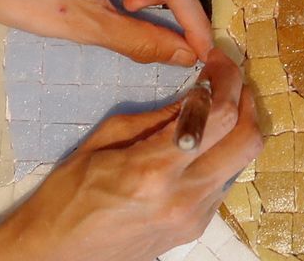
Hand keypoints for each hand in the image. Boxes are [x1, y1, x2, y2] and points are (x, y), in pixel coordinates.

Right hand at [0, 51, 262, 260]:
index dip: (227, 79)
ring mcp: (193, 218)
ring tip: (215, 109)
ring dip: (236, 130)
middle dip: (246, 101)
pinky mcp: (194, 229)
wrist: (55, 253)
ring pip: (241, 162)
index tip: (216, 62)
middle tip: (228, 82)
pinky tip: (197, 147)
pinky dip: (220, 157)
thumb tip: (195, 94)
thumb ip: (155, 118)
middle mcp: (182, 197)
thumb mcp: (103, 142)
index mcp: (153, 170)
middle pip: (248, 140)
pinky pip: (223, 183)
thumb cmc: (67, 196)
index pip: (218, 116)